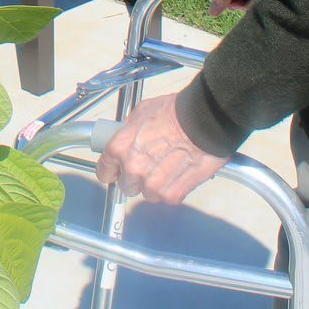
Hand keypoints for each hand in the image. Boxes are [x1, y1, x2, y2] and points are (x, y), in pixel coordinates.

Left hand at [93, 92, 228, 205]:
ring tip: (169, 167)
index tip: (118, 171)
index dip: (113, 171)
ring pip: (148, 194)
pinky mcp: (172, 194)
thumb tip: (127, 138)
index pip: (105, 172)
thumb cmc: (175, 112)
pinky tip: (181, 172)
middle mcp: (132, 169)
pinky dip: (174, 188)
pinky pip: (167, 197)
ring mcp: (152, 185)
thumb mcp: (142, 112)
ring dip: (156, 185)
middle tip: (151, 165)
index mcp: (119, 148)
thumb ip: (129, 131)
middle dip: (136, 178)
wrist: (203, 121)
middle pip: (127, 186)